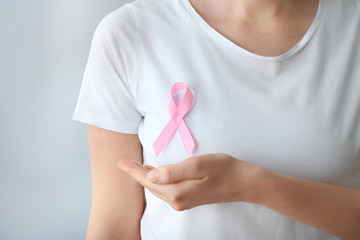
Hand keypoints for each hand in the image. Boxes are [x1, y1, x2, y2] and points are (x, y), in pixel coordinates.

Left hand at [117, 153, 266, 210]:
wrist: (243, 183)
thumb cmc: (223, 169)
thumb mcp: (198, 165)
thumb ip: (173, 171)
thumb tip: (150, 175)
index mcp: (177, 192)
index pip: (148, 181)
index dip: (133, 171)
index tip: (120, 163)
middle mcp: (177, 201)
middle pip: (151, 186)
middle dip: (137, 174)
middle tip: (125, 162)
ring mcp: (183, 202)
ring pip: (158, 189)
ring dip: (146, 177)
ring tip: (136, 166)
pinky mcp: (189, 198)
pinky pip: (166, 190)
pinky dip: (157, 180)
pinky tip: (155, 173)